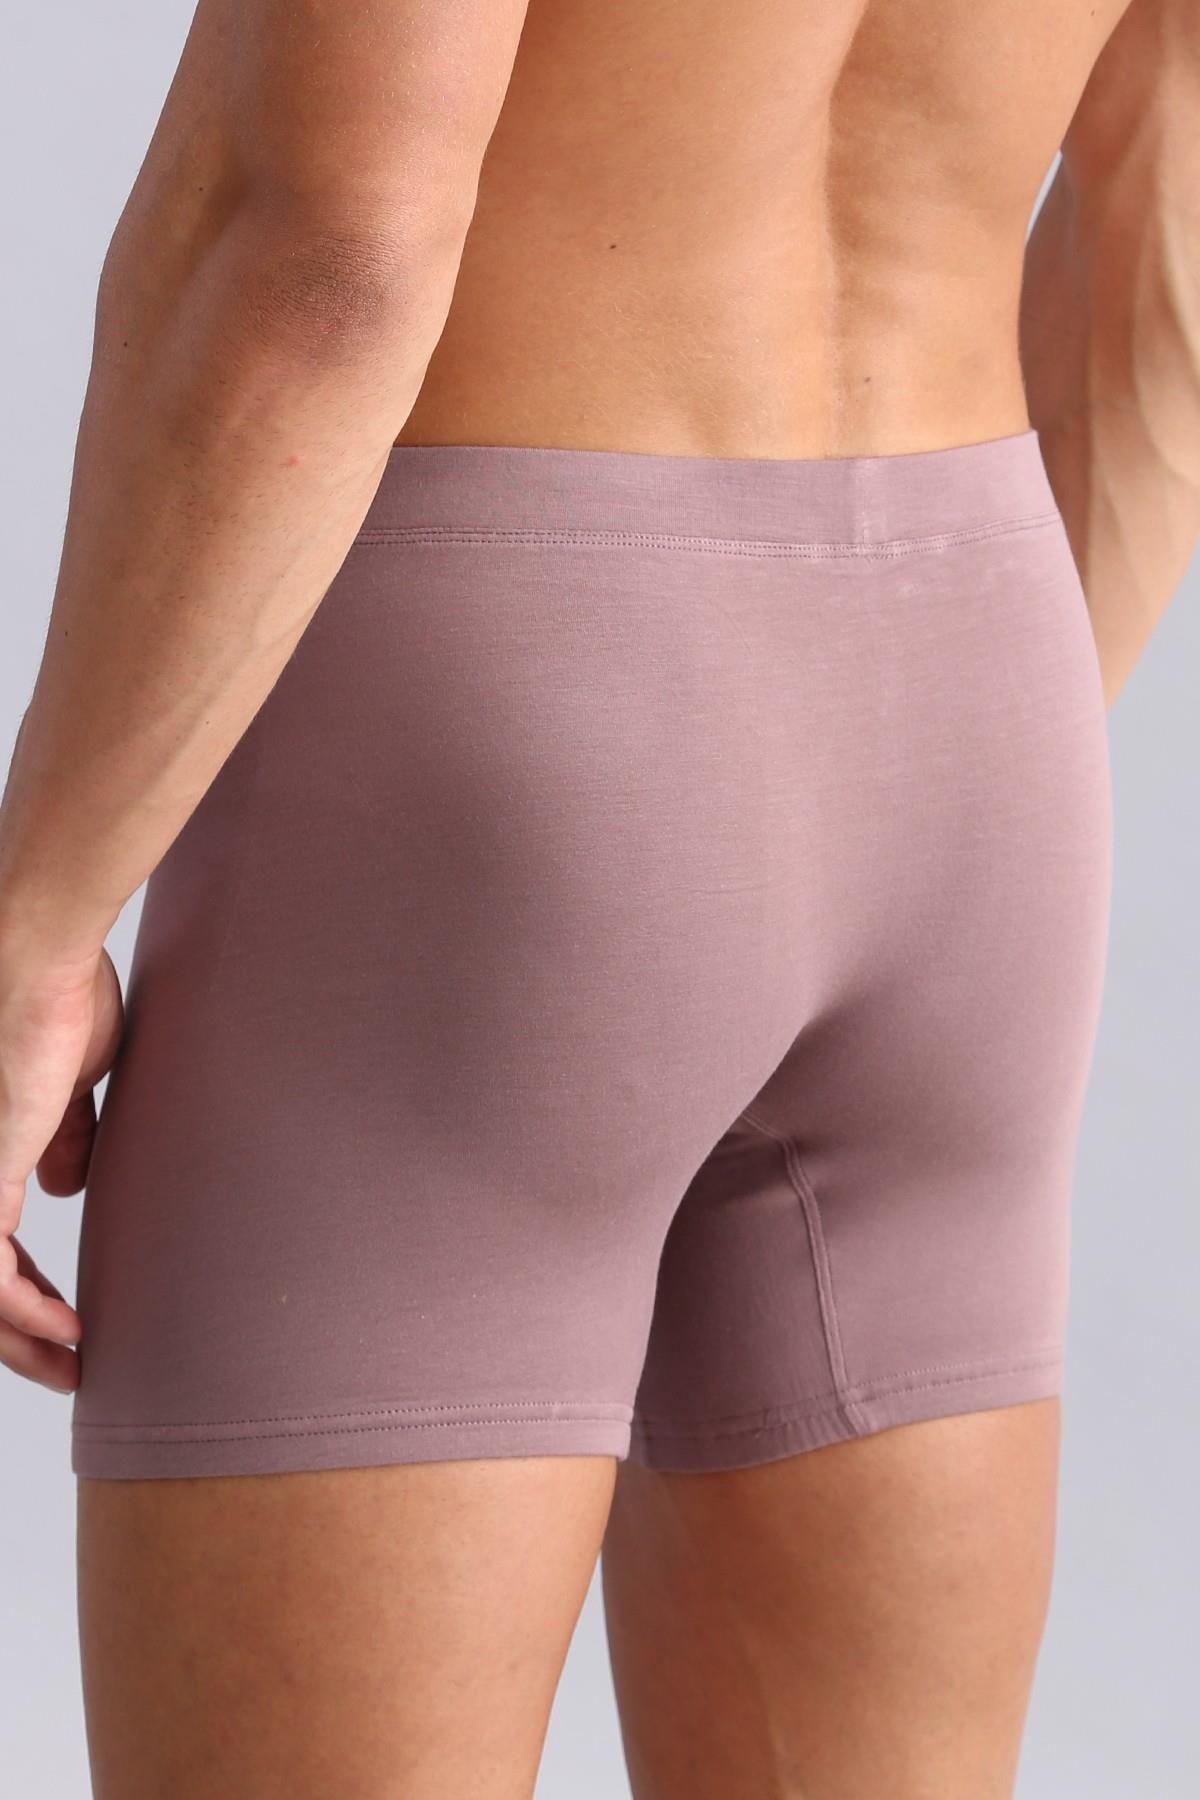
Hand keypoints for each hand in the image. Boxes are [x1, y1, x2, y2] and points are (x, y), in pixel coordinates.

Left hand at [0, 946, 123, 1390]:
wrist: (35, 953)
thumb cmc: (58, 995)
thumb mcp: (69, 1083)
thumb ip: (65, 1136)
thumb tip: (68, 1184)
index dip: (27, 1286)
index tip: (72, 1313)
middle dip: (20, 1332)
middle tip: (67, 1363)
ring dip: (23, 1336)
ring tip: (70, 1363)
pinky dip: (28, 1310)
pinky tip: (67, 1327)